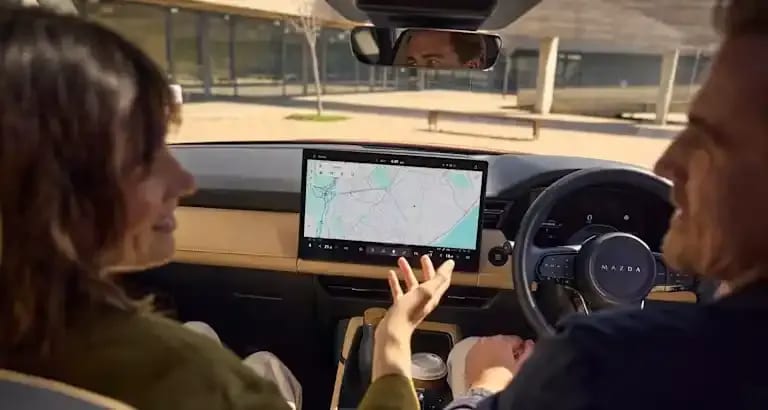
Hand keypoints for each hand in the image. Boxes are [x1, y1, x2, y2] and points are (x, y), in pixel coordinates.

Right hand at [372, 256, 454, 380]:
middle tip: (423, 258)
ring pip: (412, 285)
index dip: (444, 271)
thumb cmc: (408, 313)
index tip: (445, 261)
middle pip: (427, 282)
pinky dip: (396, 282)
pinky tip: (391, 275)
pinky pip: (399, 292)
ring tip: (402, 261)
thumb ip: (438, 278)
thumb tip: (450, 265)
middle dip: (426, 269)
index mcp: (432, 296)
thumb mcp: (426, 291)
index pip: (442, 281)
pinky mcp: (400, 307)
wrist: (392, 331)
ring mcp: (411, 304)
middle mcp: (423, 300)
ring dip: (408, 272)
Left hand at [465, 335, 534, 392]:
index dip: (521, 349)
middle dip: (506, 350)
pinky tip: (488, 369)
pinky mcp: (468, 357)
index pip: (516, 339)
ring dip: (494, 353)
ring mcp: (476, 348)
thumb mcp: (521, 366)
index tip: (522, 357)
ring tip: (499, 368)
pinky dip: (484, 358)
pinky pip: (479, 353)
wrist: (485, 393)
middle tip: (510, 364)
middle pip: (501, 342)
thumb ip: (528, 351)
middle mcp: (487, 340)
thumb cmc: (504, 381)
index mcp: (502, 340)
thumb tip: (529, 344)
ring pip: (489, 346)